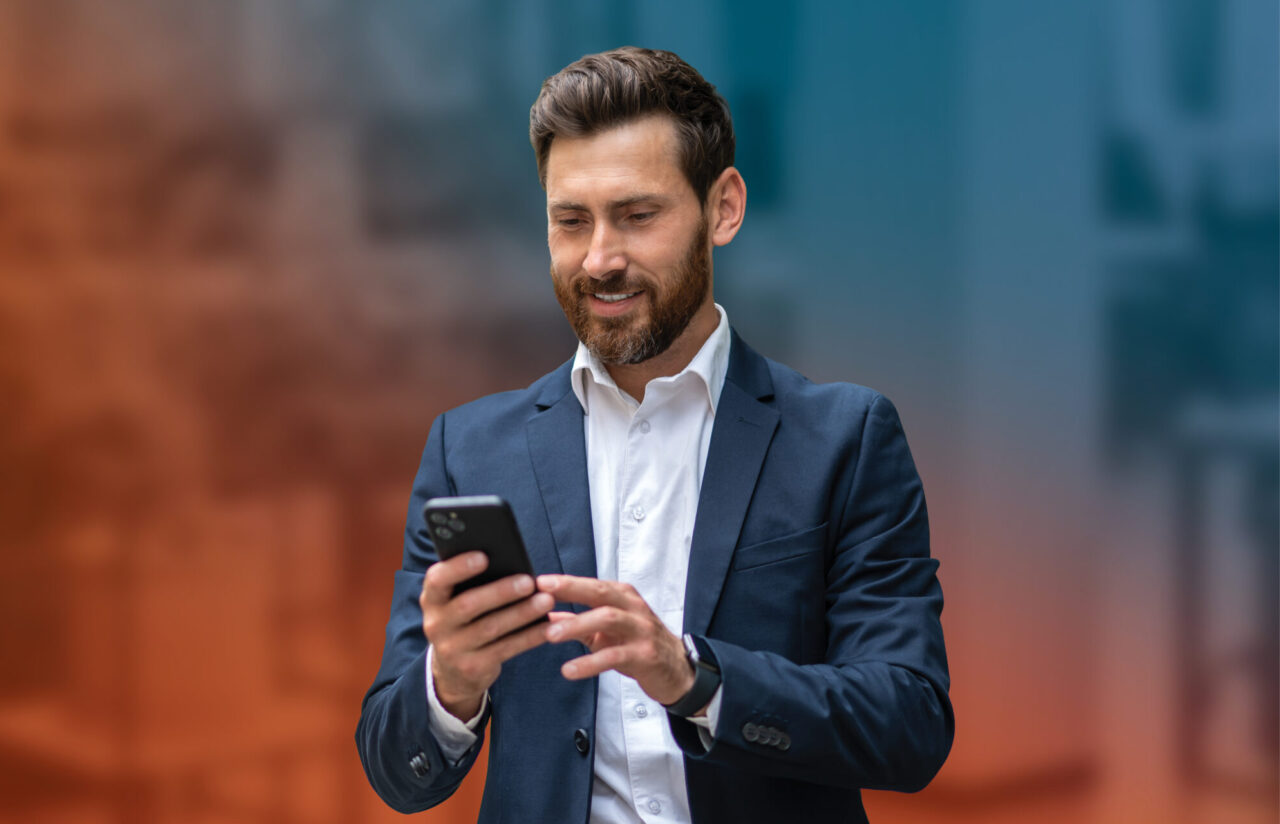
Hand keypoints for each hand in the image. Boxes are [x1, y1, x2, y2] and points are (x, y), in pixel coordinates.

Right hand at [420, 552, 553, 719]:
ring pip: (491, 628)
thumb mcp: (457, 601)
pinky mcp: (472, 667)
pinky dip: (529, 636)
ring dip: (521, 613)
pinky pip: (505, 649)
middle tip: (528, 582)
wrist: (453, 670)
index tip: (484, 556)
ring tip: (546, 601)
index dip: (458, 567)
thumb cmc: (464, 619)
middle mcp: (436, 624)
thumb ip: (472, 582)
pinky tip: (548, 626)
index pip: (437, 580)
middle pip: (468, 605)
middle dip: (500, 592)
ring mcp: (452, 649)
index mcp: (432, 599)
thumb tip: (510, 561)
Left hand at [537, 575, 695, 707]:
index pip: (591, 584)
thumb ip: (578, 621)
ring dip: (577, 625)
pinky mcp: (645, 655)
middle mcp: (633, 608)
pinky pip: (614, 656)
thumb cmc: (639, 644)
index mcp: (623, 597)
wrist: (677, 670)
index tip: (537, 582)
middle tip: (541, 594)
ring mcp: (641, 630)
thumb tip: (546, 615)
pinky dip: (590, 662)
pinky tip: (570, 670)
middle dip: (570, 590)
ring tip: (550, 635)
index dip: (564, 582)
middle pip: (600, 593)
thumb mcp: (607, 630)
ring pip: (608, 619)